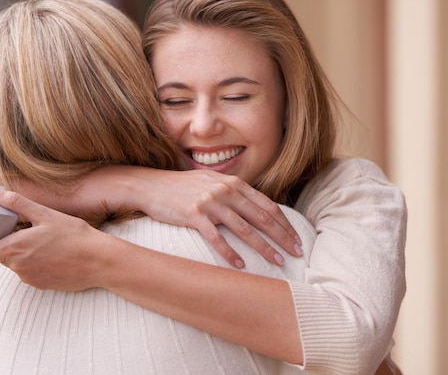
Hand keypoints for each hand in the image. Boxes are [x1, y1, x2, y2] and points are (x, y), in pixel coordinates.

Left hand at [0, 187, 114, 290]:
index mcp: (15, 247)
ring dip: (26, 255)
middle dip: (11, 246)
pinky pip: (32, 274)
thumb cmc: (75, 235)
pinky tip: (57, 256)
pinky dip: (39, 265)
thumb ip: (17, 204)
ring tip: (49, 244)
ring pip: (18, 265)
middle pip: (2, 257)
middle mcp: (19, 267)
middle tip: (32, 233)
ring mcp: (30, 278)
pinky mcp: (42, 286)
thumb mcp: (46, 214)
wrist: (99, 261)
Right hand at [130, 168, 302, 267]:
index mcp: (233, 183)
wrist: (150, 185)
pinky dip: (229, 252)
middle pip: (261, 217)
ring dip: (263, 247)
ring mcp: (210, 202)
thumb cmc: (183, 187)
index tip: (296, 238)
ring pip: (244, 228)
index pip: (267, 205)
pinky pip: (216, 237)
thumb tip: (255, 209)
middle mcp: (225, 190)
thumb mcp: (212, 182)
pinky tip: (240, 265)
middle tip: (297, 253)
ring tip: (278, 262)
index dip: (284, 223)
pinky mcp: (194, 214)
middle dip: (282, 236)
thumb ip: (234, 192)